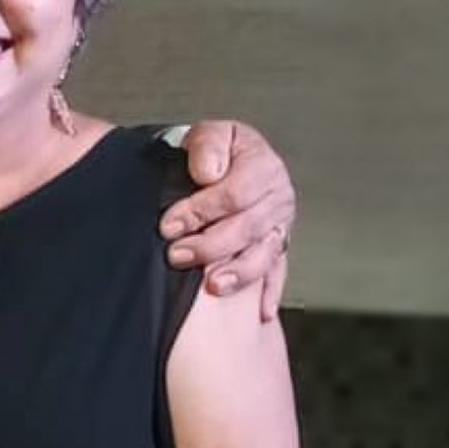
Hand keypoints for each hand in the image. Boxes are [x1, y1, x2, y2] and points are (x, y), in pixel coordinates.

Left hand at [160, 118, 296, 322]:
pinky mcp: (276, 248)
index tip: (169, 224)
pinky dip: (269, 293)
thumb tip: (208, 173)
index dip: (201, 210)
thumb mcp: (207, 135)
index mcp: (262, 165)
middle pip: (249, 227)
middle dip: (210, 245)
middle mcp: (277, 196)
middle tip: (176, 255)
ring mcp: (279, 225)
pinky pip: (277, 273)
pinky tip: (260, 312)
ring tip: (212, 285)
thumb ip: (207, 146)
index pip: (235, 193)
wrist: (219, 166)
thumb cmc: (211, 154)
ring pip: (264, 254)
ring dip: (238, 273)